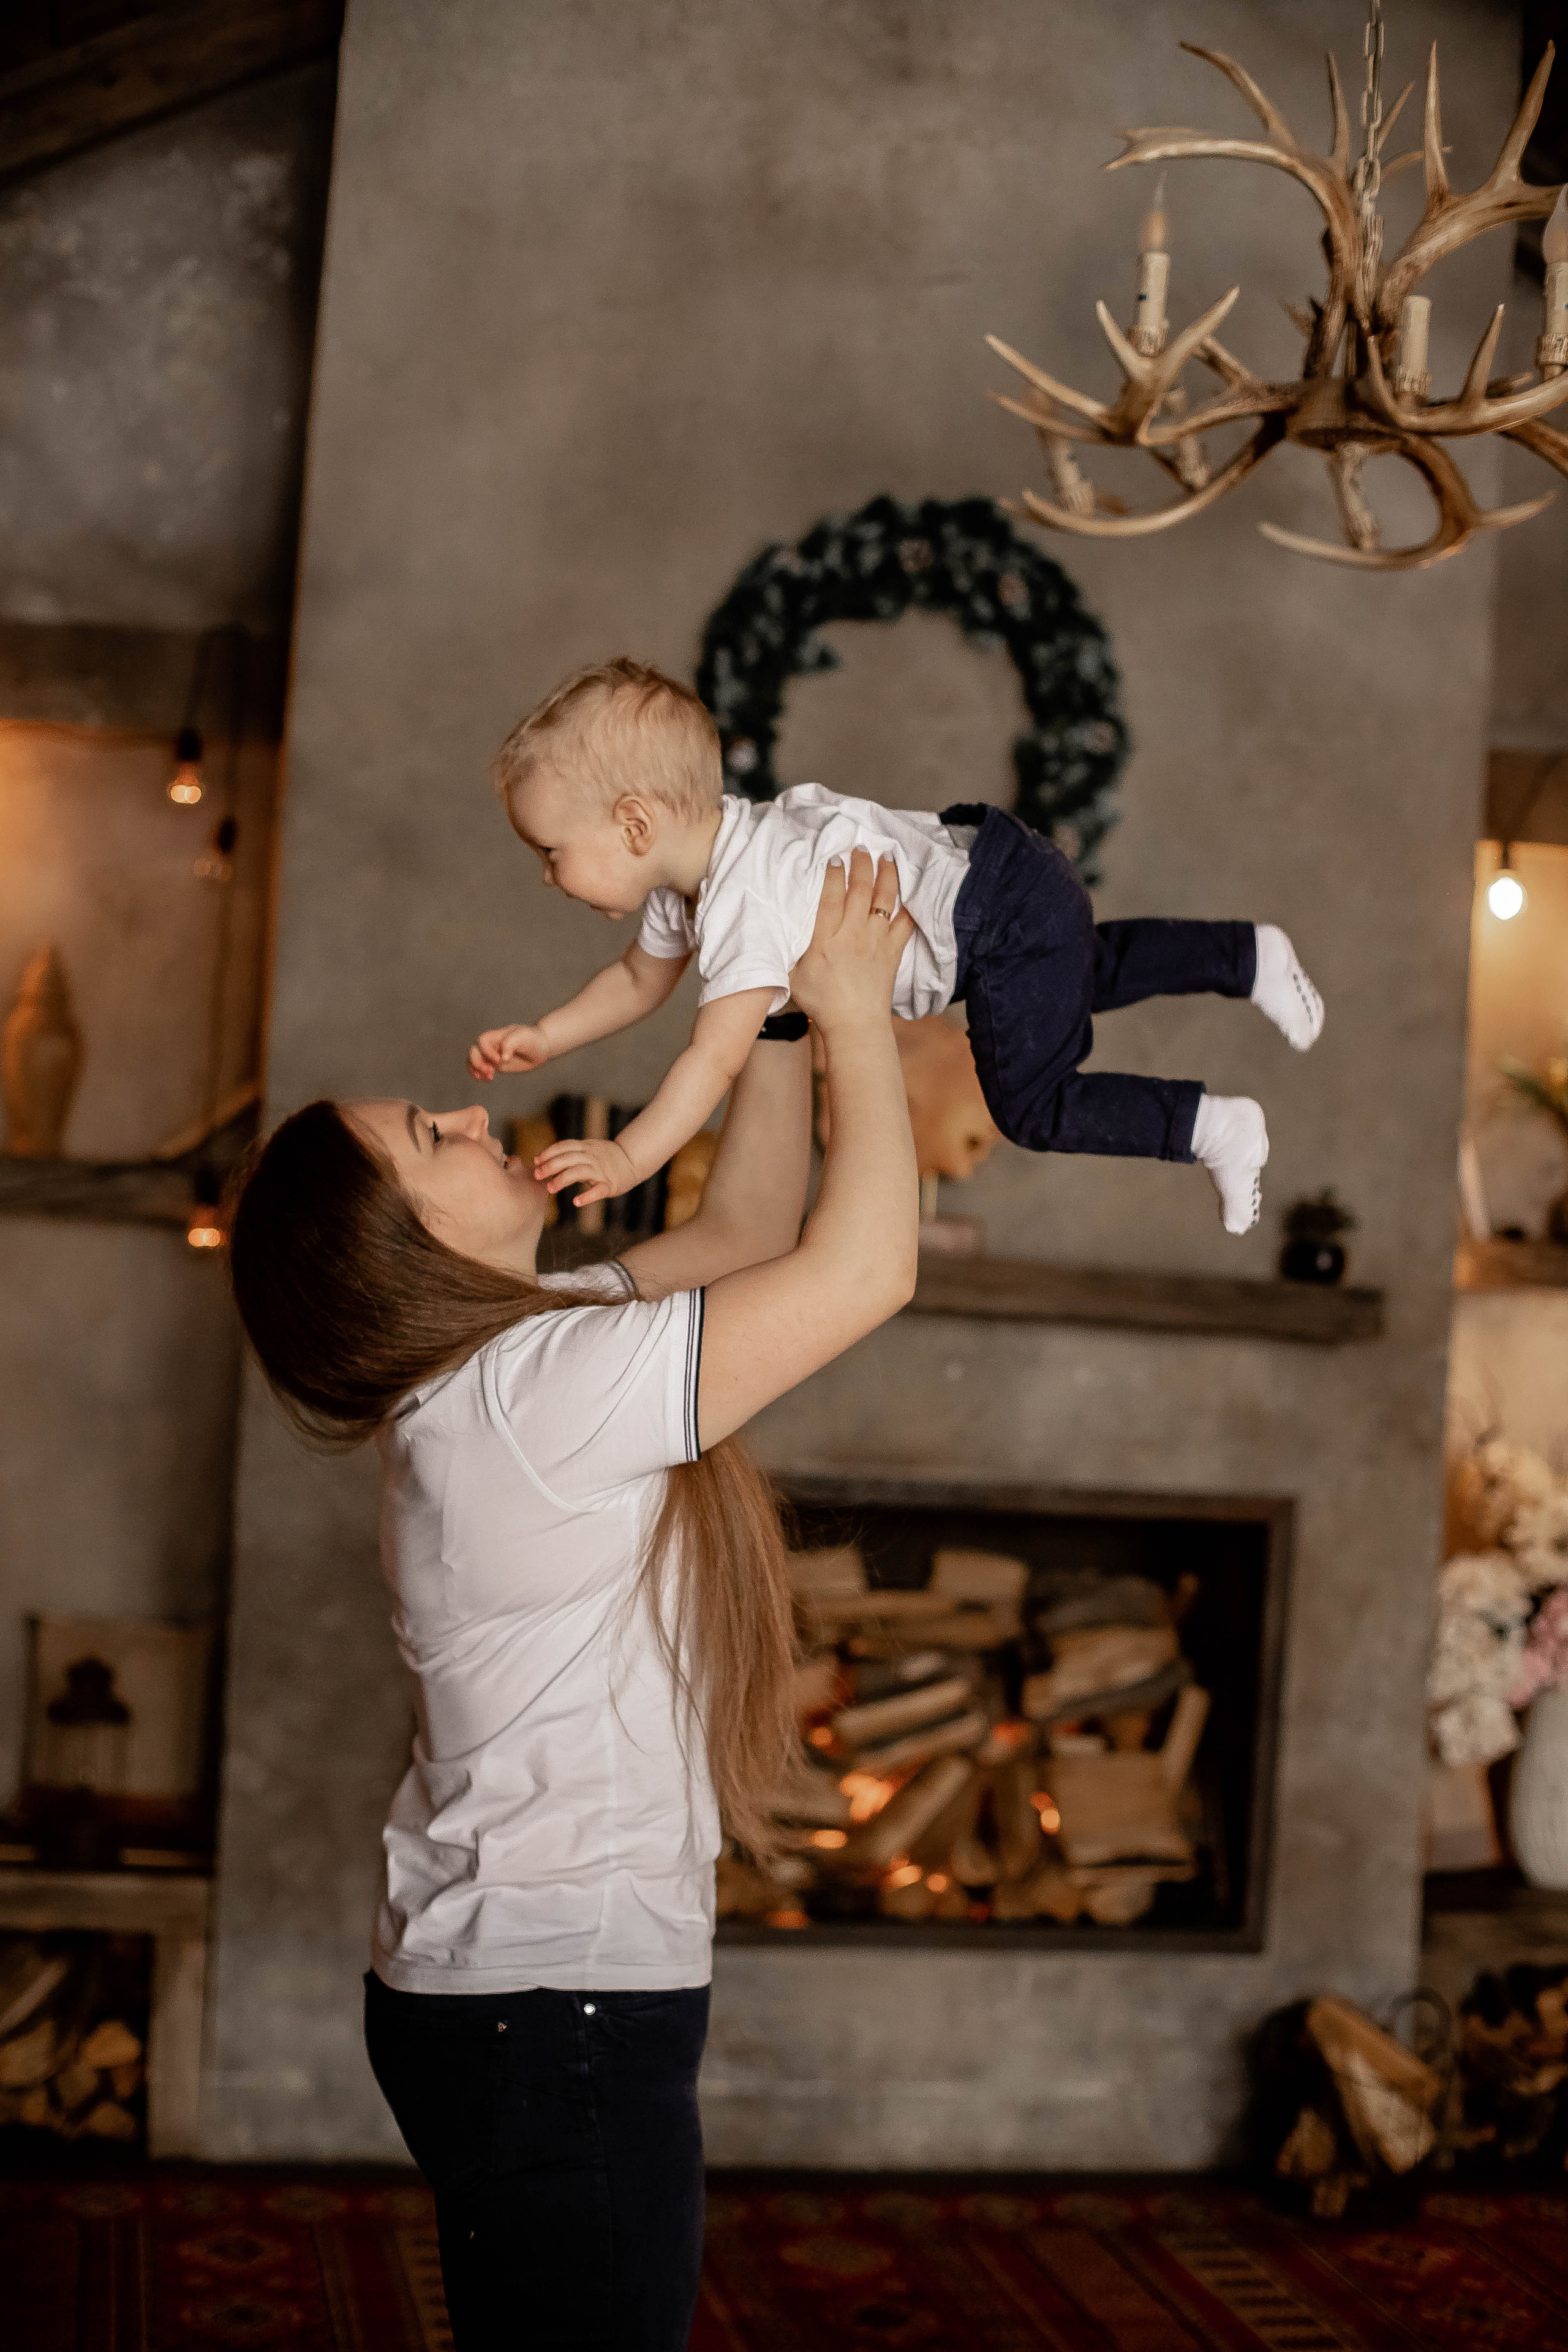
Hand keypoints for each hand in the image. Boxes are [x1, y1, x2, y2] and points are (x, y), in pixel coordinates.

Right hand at [469, 1023, 550, 1081]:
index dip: (487, 1052)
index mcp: (497, 1035)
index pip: (482, 1041)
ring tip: (489, 1077)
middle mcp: (492, 1044)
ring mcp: (493, 1054)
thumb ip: (512, 1044)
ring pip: (474, 1060)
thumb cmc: (533, 1039)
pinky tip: (487, 1079)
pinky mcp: (495, 1064)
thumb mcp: (524, 1037)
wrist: (541, 1048)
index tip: (500, 1060)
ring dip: (476, 1069)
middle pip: (474, 1050)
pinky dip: (478, 1074)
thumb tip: (503, 1058)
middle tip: (489, 1071)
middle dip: (477, 1062)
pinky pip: (480, 1068)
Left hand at [532, 1134, 638, 1206]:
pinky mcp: (610, 1184)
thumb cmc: (605, 1157)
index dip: (549, 1152)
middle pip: (568, 1158)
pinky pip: (598, 1190)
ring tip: (550, 1189)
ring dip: (563, 1179)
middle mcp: (592, 1157)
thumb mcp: (587, 1149)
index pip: (565, 1146)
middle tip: (537, 1175)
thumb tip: (538, 1159)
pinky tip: (576, 1202)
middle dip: (551, 1166)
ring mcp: (601, 1171)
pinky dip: (587, 1196)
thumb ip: (566, 1154)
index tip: (537, 1161)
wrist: (633, 1160)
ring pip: (579, 1172)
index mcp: (586, 1148)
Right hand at [788, 853, 913, 1034]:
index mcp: (825, 938)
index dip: (833, 872)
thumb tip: (780, 921)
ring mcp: (876, 941)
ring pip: (884, 899)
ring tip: (887, 857)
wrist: (854, 1026)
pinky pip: (905, 922)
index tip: (834, 856)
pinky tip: (909, 892)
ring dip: (886, 874)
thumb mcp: (792, 973)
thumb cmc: (820, 1002)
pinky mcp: (893, 951)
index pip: (830, 895)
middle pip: (860, 889)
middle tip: (861, 847)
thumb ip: (789, 944)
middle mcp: (853, 934)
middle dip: (861, 863)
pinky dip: (908, 905)